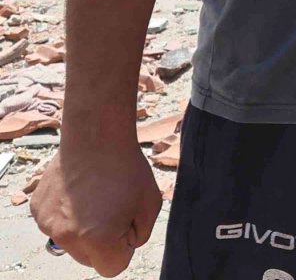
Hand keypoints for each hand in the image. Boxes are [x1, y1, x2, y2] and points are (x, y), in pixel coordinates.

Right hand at [31, 142, 161, 274]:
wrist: (96, 136)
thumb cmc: (126, 167)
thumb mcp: (150, 205)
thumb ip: (140, 235)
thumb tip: (126, 243)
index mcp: (98, 238)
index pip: (112, 268)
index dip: (124, 247)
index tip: (127, 223)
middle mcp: (67, 236)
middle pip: (90, 259)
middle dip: (104, 242)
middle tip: (114, 209)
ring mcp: (47, 224)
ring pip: (71, 242)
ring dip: (84, 228)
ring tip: (96, 197)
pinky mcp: (37, 210)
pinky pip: (56, 224)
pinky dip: (68, 214)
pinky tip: (79, 191)